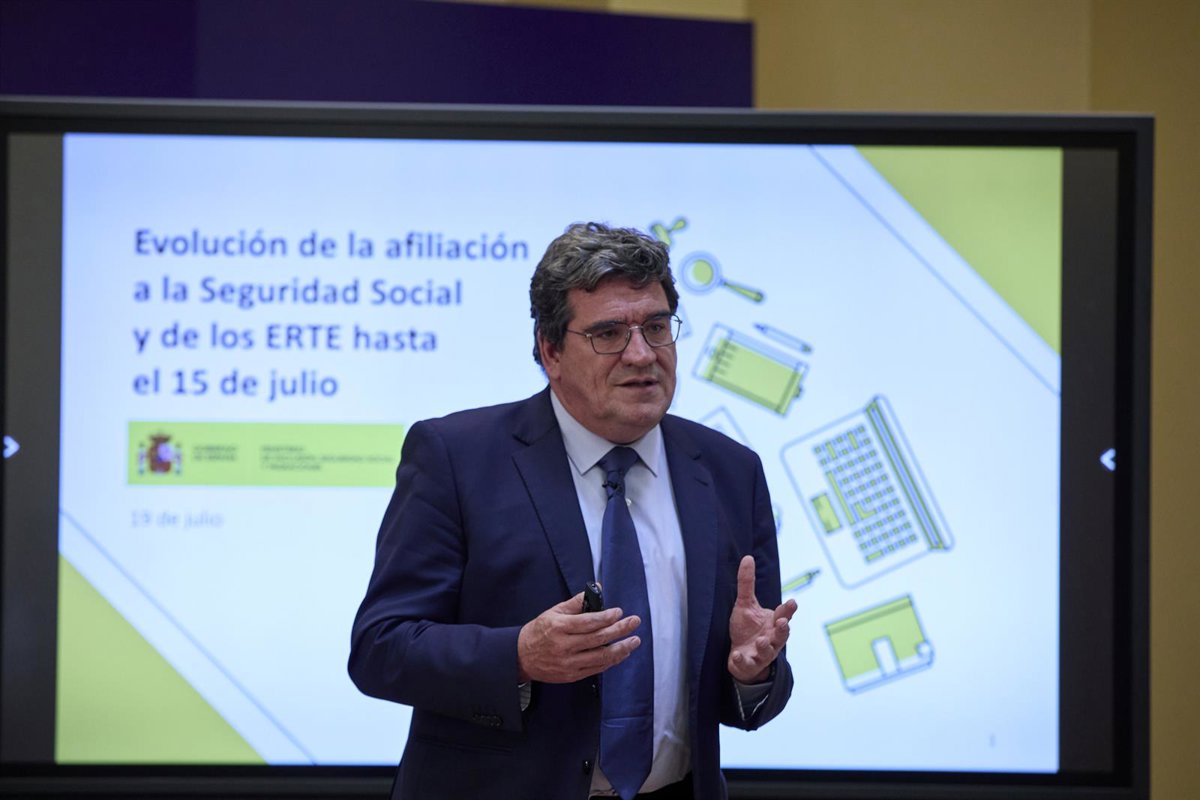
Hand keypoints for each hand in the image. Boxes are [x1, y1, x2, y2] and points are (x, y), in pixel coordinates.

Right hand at [517, 591, 641, 682]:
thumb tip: (597, 589)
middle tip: (634, 622)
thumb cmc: (539, 631)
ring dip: (621, 648)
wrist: (521, 657)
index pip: (588, 622)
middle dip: (620, 630)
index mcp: (559, 628)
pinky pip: (597, 668)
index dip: (606, 617)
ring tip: (634, 640)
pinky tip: (621, 653)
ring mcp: (568, 663)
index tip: (619, 612)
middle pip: (598, 638)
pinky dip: (611, 661)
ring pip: (601, 657)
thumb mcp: (554, 612)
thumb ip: (576, 602)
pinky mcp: (572, 675)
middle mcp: (564, 646)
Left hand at [727, 555, 796, 682]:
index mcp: (773, 623)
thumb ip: (747, 583)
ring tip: (761, 640)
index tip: (792, 602)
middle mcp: (771, 638)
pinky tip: (738, 655)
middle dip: (783, 629)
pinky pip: (748, 664)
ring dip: (765, 646)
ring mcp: (761, 652)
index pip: (784, 614)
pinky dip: (744, 660)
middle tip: (782, 622)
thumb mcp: (745, 604)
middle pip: (781, 634)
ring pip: (768, 651)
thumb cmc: (747, 628)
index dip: (788, 609)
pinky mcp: (750, 663)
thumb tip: (748, 558)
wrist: (741, 656)